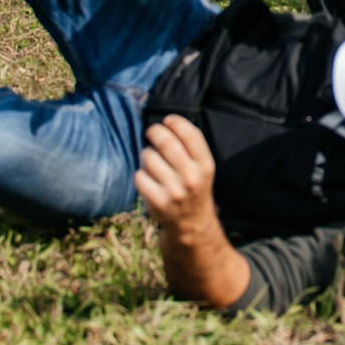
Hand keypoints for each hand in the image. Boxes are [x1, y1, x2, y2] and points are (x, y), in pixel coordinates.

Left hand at [135, 114, 251, 307]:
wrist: (191, 225)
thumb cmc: (193, 187)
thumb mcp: (202, 168)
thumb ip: (191, 147)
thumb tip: (167, 122)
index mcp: (205, 166)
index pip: (190, 135)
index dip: (176, 122)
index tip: (167, 120)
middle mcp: (191, 177)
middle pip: (166, 142)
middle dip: (155, 132)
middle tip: (151, 131)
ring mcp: (174, 191)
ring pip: (149, 157)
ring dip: (146, 154)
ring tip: (151, 161)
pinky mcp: (157, 202)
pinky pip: (139, 176)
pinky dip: (140, 174)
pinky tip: (147, 179)